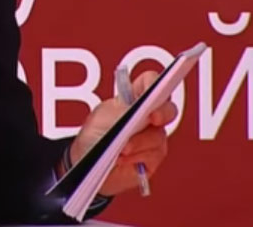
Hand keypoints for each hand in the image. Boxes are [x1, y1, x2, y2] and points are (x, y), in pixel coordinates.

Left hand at [66, 70, 177, 196]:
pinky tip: (124, 159)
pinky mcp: (151, 158)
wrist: (85, 169)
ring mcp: (150, 138)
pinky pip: (156, 154)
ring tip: (121, 148)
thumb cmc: (91, 139)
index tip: (153, 93)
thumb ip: (127, 111)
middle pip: (167, 109)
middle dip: (162, 113)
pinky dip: (139, 156)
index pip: (150, 83)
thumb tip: (145, 105)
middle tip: (152, 118)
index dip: (155, 84)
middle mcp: (145, 118)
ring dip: (140, 142)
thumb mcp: (104, 119)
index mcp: (132, 100)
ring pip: (159, 136)